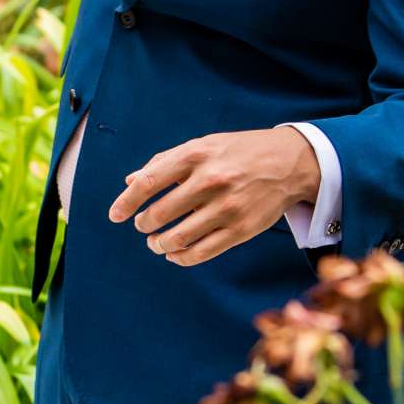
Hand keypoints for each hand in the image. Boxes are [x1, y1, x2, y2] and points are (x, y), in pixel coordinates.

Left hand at [106, 127, 321, 266]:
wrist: (289, 163)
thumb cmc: (238, 152)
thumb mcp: (202, 145)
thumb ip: (166, 162)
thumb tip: (131, 181)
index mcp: (196, 155)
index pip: (149, 181)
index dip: (127, 201)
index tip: (115, 215)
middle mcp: (210, 180)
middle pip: (160, 213)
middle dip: (144, 224)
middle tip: (142, 226)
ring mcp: (226, 207)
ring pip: (178, 238)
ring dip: (159, 244)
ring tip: (155, 242)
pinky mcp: (241, 230)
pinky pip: (201, 252)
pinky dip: (181, 257)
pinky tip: (174, 254)